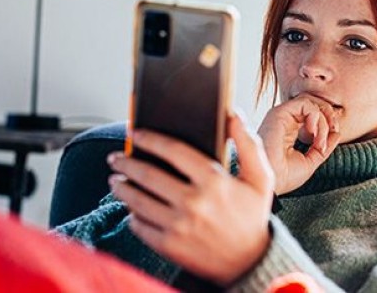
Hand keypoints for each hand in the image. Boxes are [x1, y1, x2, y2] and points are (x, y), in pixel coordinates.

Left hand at [107, 113, 273, 285]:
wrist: (252, 263)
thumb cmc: (253, 217)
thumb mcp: (261, 178)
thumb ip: (248, 143)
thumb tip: (234, 114)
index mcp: (213, 181)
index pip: (172, 150)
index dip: (149, 138)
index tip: (134, 133)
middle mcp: (193, 202)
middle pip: (147, 174)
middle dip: (125, 162)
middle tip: (115, 158)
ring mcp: (178, 225)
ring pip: (137, 200)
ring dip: (121, 187)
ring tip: (116, 180)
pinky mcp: (169, 246)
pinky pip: (140, 225)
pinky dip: (131, 214)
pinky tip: (130, 208)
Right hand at [258, 93, 340, 194]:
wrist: (272, 183)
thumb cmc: (285, 177)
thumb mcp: (311, 160)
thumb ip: (323, 146)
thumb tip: (337, 133)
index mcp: (289, 130)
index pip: (312, 114)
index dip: (327, 120)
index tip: (335, 134)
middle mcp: (284, 120)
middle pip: (312, 103)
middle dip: (328, 114)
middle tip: (334, 129)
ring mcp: (281, 115)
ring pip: (310, 103)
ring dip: (322, 119)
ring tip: (320, 140)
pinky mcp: (279, 113)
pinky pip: (305, 104)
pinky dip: (316, 116)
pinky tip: (314, 133)